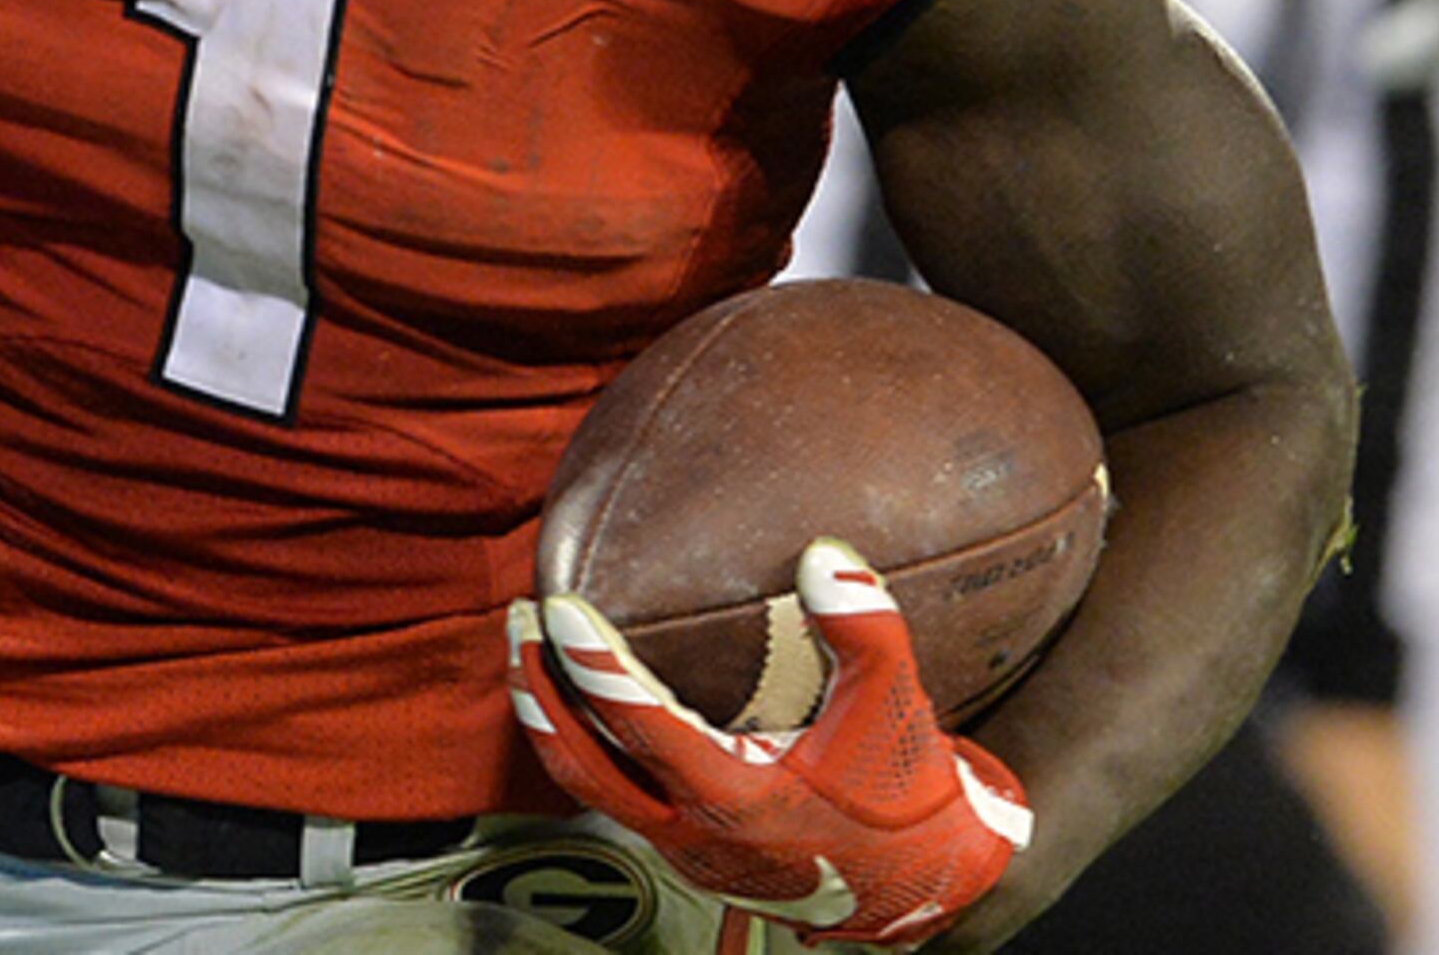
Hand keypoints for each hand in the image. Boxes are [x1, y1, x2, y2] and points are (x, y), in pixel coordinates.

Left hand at [510, 541, 1029, 946]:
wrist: (920, 884)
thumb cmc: (904, 794)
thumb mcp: (896, 709)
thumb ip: (867, 630)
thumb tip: (823, 555)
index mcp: (739, 803)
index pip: (642, 728)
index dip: (596, 666)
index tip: (561, 608)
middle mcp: (694, 834)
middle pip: (581, 767)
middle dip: (537, 693)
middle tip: (518, 619)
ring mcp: (683, 848)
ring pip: (587, 786)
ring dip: (551, 718)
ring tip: (530, 649)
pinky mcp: (685, 847)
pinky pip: (610, 791)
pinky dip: (582, 740)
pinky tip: (577, 695)